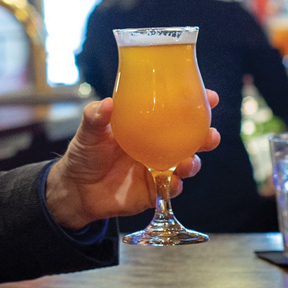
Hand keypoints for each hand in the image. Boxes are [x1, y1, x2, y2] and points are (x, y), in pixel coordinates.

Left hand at [45, 90, 220, 230]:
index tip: (210, 97)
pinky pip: (170, 189)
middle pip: (189, 139)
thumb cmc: (84, 154)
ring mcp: (156, 169)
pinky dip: (175, 186)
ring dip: (193, 163)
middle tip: (211, 134)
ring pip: (185, 165)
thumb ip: (96, 116)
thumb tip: (107, 104)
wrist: (77, 189)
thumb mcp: (88, 131)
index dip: (194, 104)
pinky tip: (173, 182)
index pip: (173, 111)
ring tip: (190, 161)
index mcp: (144, 126)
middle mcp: (155, 146)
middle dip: (205, 136)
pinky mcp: (153, 191)